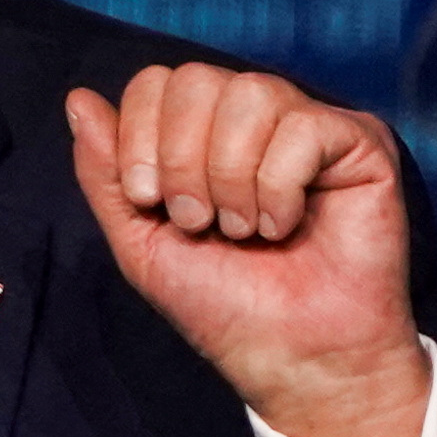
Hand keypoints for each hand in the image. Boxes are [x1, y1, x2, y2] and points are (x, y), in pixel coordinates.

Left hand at [61, 64, 433, 436]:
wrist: (292, 357)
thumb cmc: (225, 306)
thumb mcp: (140, 241)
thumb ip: (106, 172)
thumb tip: (78, 98)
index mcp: (203, 134)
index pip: (156, 82)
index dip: (141, 139)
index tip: (152, 204)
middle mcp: (254, 118)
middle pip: (195, 79)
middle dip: (182, 161)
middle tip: (201, 223)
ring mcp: (308, 124)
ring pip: (250, 93)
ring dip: (232, 178)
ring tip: (244, 230)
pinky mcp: (358, 141)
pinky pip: (303, 126)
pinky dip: (280, 188)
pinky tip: (286, 226)